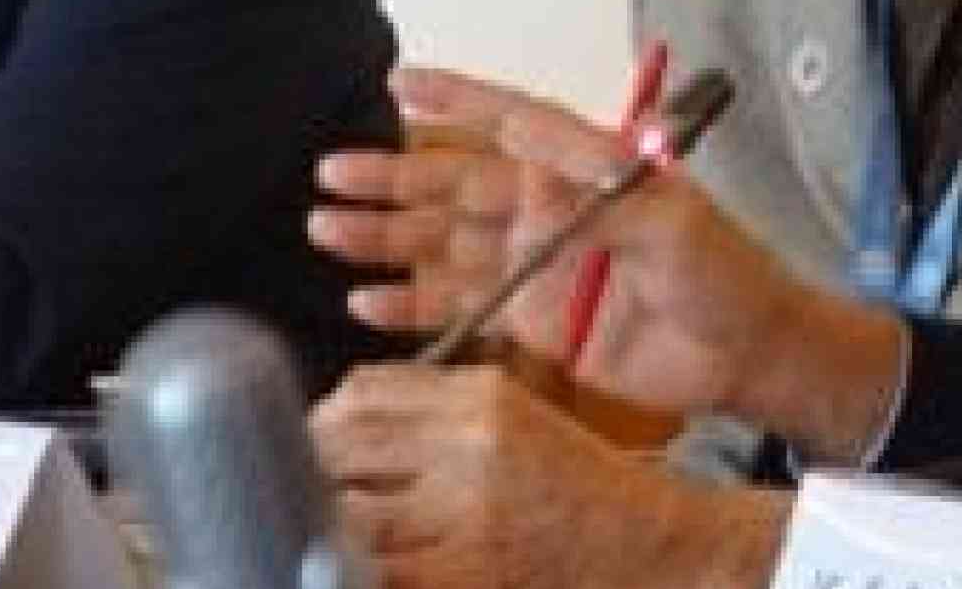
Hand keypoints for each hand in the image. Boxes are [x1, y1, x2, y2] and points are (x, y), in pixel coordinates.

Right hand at [309, 66, 906, 459]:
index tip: (398, 81)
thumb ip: (599, 197)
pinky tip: (365, 300)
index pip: (509, 120)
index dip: (456, 99)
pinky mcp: (529, 322)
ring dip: (387, 236)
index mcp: (582, 169)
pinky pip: (458, 305)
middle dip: (394, 177)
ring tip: (326, 228)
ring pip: (443, 243)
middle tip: (330, 173)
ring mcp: (533, 266)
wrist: (742, 352)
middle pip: (456, 184)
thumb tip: (536, 170)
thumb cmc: (722, 271)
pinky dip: (411, 303)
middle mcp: (546, 209)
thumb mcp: (672, 221)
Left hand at [311, 363, 784, 588]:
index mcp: (484, 395)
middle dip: (313, 471)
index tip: (316, 445)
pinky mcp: (467, 571)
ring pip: (347, 513)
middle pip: (341, 443)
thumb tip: (339, 422)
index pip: (363, 392)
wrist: (656, 547)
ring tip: (332, 538)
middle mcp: (471, 442)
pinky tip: (362, 571)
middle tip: (305, 494)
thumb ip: (438, 410)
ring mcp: (468, 510)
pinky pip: (377, 571)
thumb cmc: (584, 490)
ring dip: (330, 528)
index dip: (324, 420)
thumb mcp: (519, 420)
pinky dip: (359, 572)